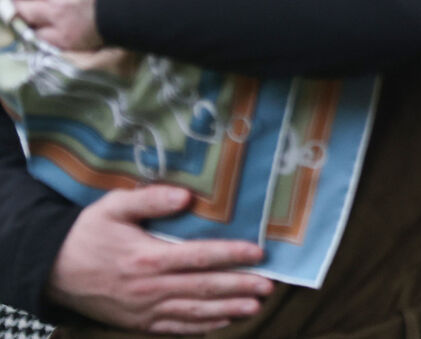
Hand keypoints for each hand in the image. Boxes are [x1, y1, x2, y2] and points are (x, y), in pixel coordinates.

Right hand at [46, 185, 272, 333]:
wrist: (51, 270)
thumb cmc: (87, 233)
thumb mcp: (113, 207)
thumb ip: (151, 198)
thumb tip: (186, 195)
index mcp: (146, 257)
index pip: (199, 257)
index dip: (231, 255)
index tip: (258, 253)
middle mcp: (149, 288)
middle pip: (203, 289)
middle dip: (239, 287)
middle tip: (269, 286)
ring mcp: (144, 310)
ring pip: (194, 312)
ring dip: (228, 310)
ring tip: (256, 306)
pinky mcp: (137, 323)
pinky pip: (175, 328)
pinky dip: (202, 326)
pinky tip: (223, 321)